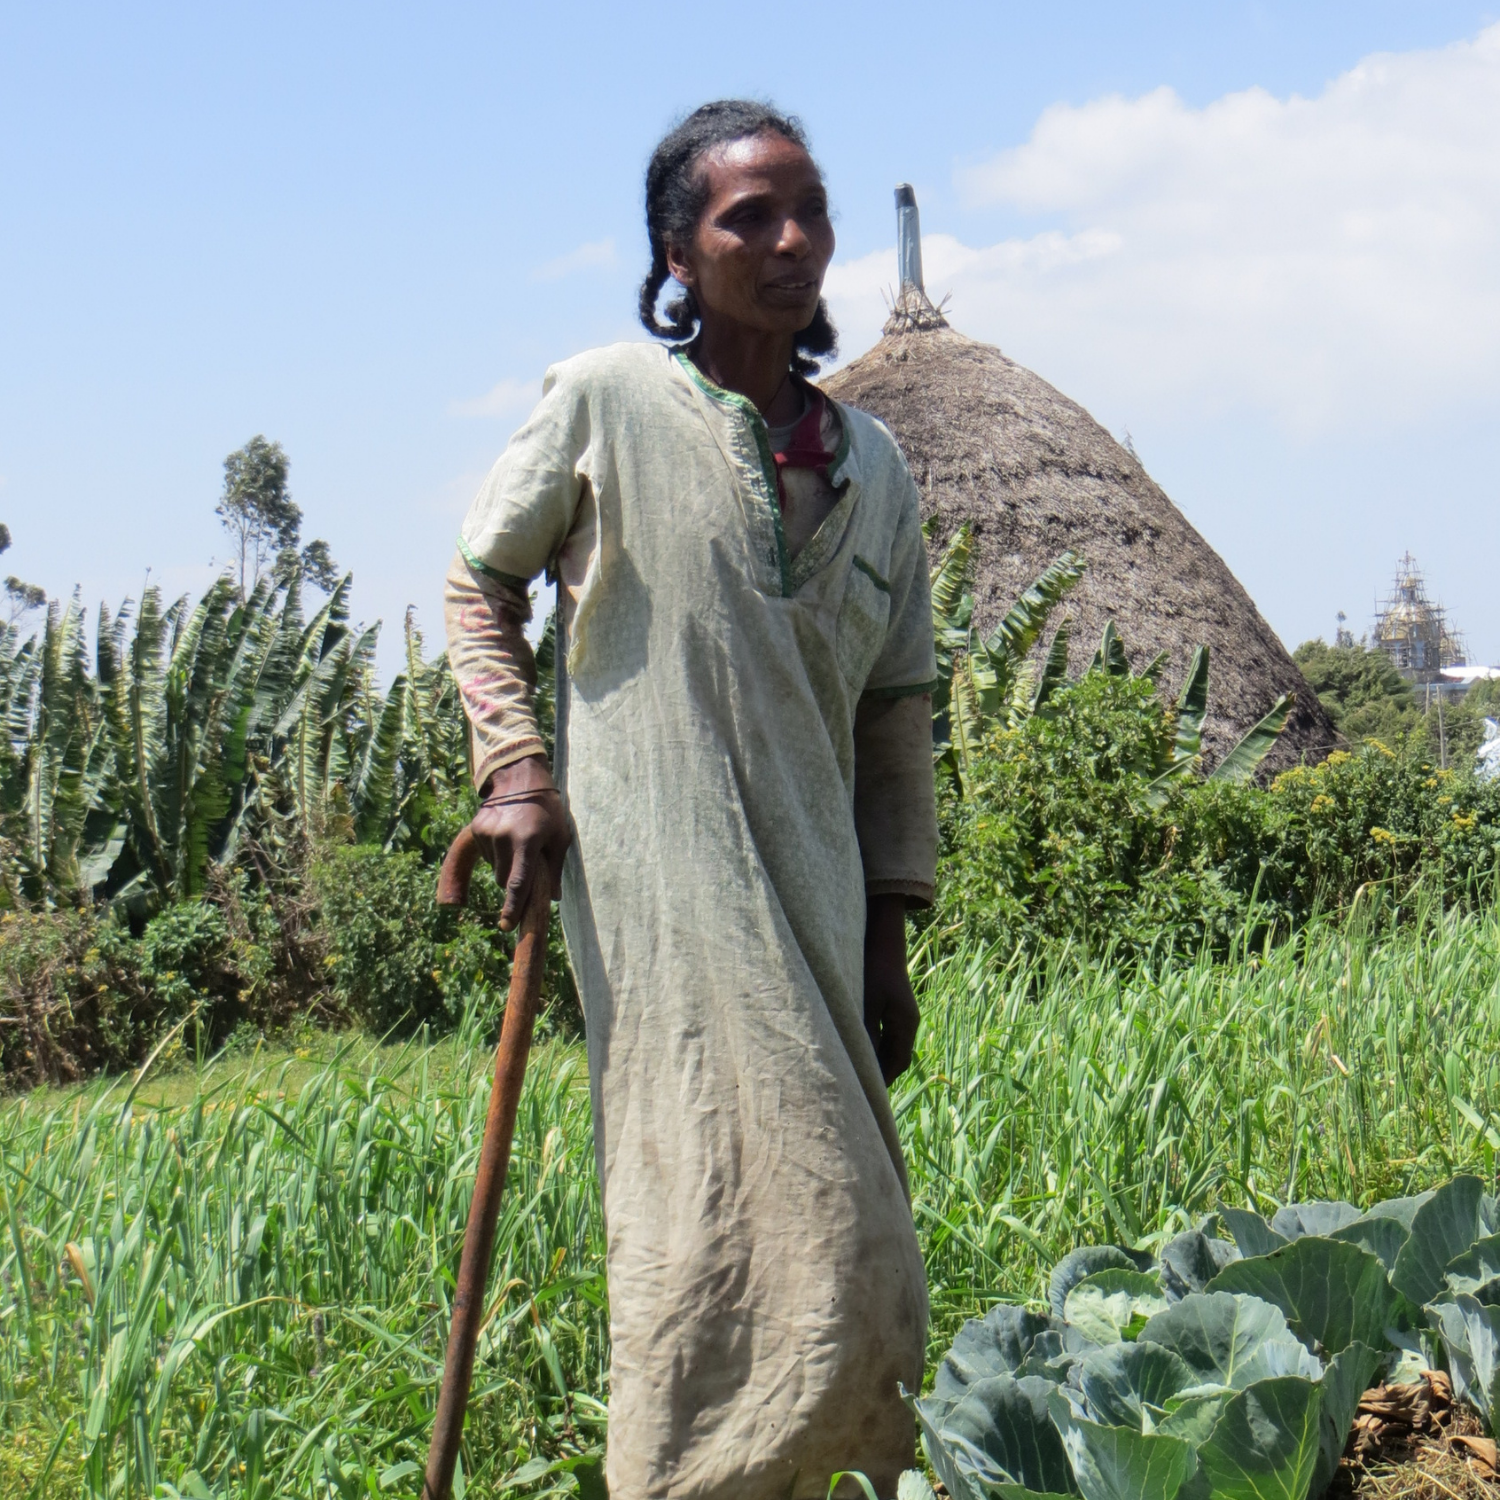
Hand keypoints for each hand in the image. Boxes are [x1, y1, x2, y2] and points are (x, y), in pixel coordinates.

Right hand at [469, 755, 571, 930]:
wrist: (519, 776)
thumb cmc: (547, 808)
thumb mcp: (560, 836)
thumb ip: (555, 869)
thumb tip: (551, 899)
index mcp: (527, 841)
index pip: (518, 883)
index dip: (513, 907)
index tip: (507, 926)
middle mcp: (504, 838)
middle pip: (503, 880)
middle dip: (514, 880)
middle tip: (527, 861)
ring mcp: (487, 833)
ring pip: (493, 869)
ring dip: (505, 866)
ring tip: (518, 842)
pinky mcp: (476, 829)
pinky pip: (485, 856)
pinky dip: (496, 854)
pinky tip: (506, 836)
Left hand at [864, 893, 918, 1084]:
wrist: (882, 939)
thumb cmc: (873, 969)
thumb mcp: (868, 1003)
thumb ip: (868, 1033)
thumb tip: (865, 1062)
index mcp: (906, 1023)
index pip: (898, 1062)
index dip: (884, 1079)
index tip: (867, 1093)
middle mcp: (908, 1021)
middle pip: (897, 1057)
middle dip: (881, 1073)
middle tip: (861, 1088)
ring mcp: (902, 1014)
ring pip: (892, 1046)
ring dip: (878, 1059)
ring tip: (859, 1073)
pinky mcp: (893, 1006)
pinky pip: (887, 1034)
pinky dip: (876, 1046)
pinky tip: (860, 1049)